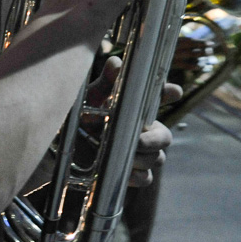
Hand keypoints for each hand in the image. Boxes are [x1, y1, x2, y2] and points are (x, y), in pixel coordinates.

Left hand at [85, 57, 173, 186]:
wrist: (66, 145)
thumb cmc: (83, 116)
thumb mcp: (92, 97)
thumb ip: (106, 81)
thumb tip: (116, 63)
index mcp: (138, 109)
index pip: (161, 98)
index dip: (169, 93)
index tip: (174, 91)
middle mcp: (144, 131)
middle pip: (165, 138)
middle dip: (154, 139)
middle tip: (139, 139)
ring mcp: (140, 154)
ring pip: (157, 159)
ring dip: (142, 158)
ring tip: (123, 154)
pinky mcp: (131, 174)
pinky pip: (146, 178)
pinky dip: (137, 175)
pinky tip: (123, 170)